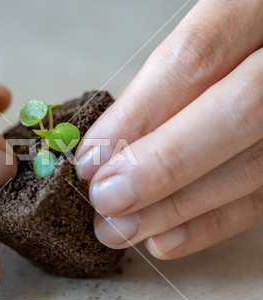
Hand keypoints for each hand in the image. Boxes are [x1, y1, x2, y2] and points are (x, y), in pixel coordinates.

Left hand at [75, 0, 261, 259]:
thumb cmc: (232, 38)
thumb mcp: (205, 35)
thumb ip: (168, 80)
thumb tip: (107, 144)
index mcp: (259, 7)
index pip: (196, 59)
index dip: (138, 114)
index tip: (90, 158)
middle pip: (235, 113)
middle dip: (159, 167)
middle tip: (104, 202)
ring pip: (253, 165)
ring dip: (176, 208)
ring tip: (120, 230)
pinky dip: (213, 223)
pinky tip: (165, 239)